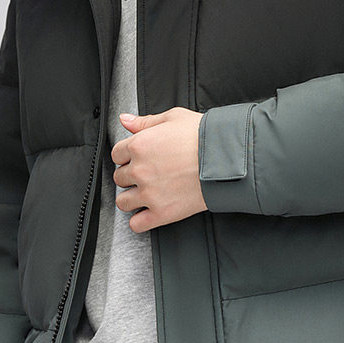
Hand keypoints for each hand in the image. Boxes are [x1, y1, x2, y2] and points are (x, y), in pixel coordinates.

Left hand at [112, 107, 205, 233]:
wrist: (226, 159)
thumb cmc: (204, 136)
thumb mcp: (173, 118)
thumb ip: (145, 121)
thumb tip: (125, 120)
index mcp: (139, 145)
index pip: (117, 154)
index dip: (127, 155)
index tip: (138, 158)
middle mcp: (140, 170)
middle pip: (119, 177)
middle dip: (131, 176)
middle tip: (148, 173)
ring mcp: (149, 193)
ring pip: (123, 202)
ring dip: (132, 198)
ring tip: (146, 193)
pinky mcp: (161, 213)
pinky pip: (136, 224)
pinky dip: (140, 220)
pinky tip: (149, 212)